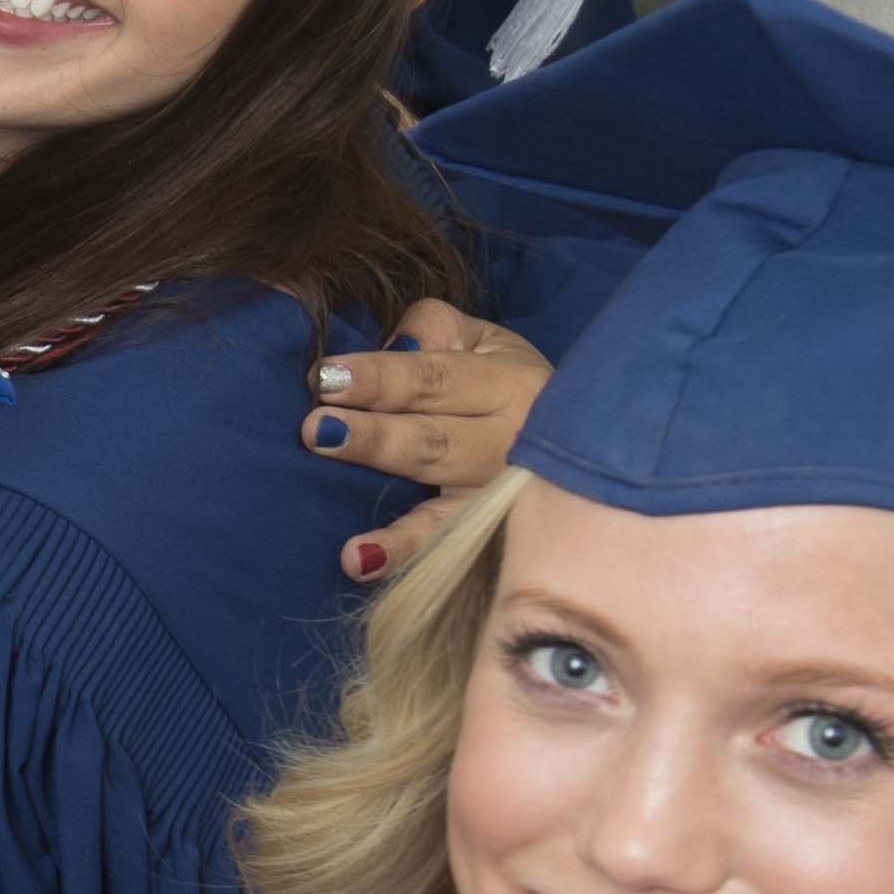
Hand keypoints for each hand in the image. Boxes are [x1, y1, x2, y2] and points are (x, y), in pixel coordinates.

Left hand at [304, 303, 548, 585]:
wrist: (576, 441)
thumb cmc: (505, 382)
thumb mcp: (485, 340)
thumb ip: (435, 330)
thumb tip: (388, 345)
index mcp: (510, 383)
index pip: (435, 377)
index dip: (381, 377)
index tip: (326, 376)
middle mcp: (511, 444)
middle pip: (433, 439)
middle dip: (374, 435)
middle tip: (316, 428)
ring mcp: (498, 496)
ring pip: (440, 501)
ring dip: (391, 514)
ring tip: (343, 515)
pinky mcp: (485, 534)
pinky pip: (440, 543)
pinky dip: (402, 553)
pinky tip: (360, 563)